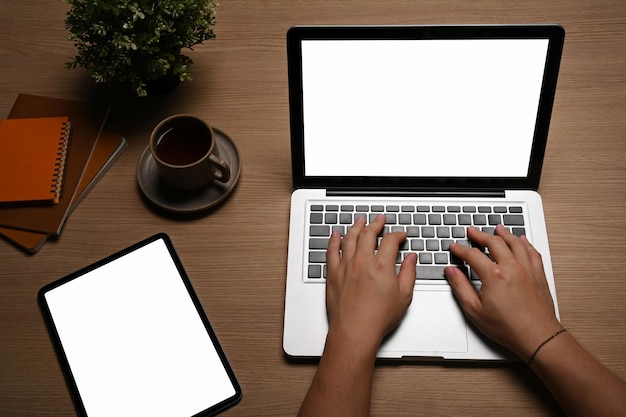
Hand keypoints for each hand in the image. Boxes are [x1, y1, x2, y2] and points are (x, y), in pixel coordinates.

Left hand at [326, 214, 416, 346]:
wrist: (354, 331)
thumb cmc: (378, 318)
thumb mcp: (404, 296)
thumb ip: (409, 273)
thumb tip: (412, 259)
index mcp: (382, 266)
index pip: (391, 241)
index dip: (398, 235)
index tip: (401, 235)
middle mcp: (362, 262)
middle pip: (368, 234)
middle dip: (376, 224)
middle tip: (380, 219)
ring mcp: (345, 266)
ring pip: (350, 238)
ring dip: (356, 227)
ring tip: (360, 221)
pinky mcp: (333, 274)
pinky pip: (332, 251)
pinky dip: (334, 240)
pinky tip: (336, 235)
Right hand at [444, 225, 561, 360]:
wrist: (537, 336)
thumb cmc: (508, 327)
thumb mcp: (474, 310)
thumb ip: (460, 287)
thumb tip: (451, 272)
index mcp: (494, 275)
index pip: (472, 255)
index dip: (460, 249)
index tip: (455, 247)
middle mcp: (512, 268)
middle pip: (494, 242)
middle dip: (480, 235)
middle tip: (472, 231)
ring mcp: (527, 269)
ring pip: (515, 243)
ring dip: (504, 234)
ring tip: (497, 228)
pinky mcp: (538, 275)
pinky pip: (532, 252)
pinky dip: (525, 243)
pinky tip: (522, 240)